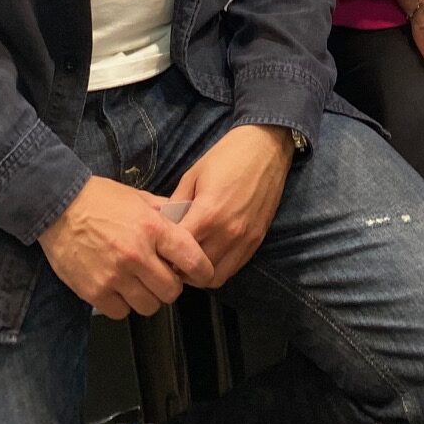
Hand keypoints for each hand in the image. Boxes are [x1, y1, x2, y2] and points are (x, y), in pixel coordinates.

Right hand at [39, 175, 206, 319]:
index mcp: (152, 227)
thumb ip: (165, 212)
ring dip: (148, 298)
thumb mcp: (139, 197)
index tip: (203, 274)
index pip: (191, 258)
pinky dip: (123, 305)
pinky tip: (119, 289)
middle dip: (171, 286)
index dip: (202, 271)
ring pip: (148, 306)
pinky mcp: (94, 292)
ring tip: (139, 283)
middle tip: (163, 277)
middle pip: (171, 291)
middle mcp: (136, 254)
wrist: (59, 207)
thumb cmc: (100, 199)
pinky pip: (121, 313)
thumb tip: (188, 220)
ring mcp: (114, 276)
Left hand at [172, 125, 294, 288]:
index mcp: (207, 214)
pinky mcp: (257, 241)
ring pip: (215, 278)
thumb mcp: (193, 175)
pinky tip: (211, 255)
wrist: (267, 146)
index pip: (178, 251)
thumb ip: (176, 204)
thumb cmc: (226, 156)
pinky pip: (233, 269)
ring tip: (191, 260)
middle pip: (195, 271)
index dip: (164, 253)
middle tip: (171, 257)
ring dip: (199, 274)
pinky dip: (219, 269)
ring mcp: (244, 240)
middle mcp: (226, 234)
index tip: (157, 249)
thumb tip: (162, 227)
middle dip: (179, 268)